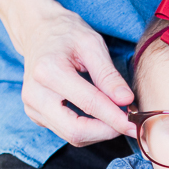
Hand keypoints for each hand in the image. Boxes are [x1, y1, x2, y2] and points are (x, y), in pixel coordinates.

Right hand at [14, 4, 135, 145]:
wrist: (38, 31)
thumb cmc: (67, 33)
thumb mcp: (92, 44)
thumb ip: (109, 75)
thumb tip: (126, 101)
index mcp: (48, 71)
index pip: (89, 104)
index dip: (116, 118)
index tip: (136, 124)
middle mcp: (35, 93)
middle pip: (75, 131)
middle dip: (107, 132)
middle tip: (130, 125)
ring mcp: (32, 107)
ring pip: (71, 136)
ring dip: (99, 133)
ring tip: (118, 117)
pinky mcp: (35, 114)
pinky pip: (66, 132)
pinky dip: (88, 129)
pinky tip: (100, 116)